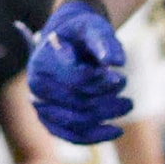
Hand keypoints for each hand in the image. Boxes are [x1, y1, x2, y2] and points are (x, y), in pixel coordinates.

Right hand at [27, 0, 131, 143]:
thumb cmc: (81, 33)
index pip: (75, 80)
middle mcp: (37, 86)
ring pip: (77, 122)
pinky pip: (71, 136)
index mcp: (42, 62)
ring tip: (128, 103)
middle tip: (125, 84)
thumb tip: (115, 62)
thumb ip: (103, 40)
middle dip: (107, 97)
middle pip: (77, 102)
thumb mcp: (93, 27)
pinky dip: (95, 136)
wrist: (69, 41)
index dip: (100, 81)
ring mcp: (42, 106)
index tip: (117, 74)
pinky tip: (116, 131)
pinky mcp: (51, 121)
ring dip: (106, 115)